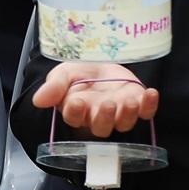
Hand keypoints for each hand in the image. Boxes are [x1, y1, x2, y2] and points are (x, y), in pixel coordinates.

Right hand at [31, 61, 158, 136]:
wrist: (100, 63)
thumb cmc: (79, 73)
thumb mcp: (63, 73)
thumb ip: (53, 87)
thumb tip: (38, 101)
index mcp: (77, 111)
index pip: (74, 117)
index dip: (76, 112)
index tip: (77, 101)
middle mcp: (98, 117)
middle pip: (101, 126)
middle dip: (105, 117)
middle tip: (107, 104)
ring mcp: (119, 113)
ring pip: (123, 123)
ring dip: (128, 114)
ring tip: (130, 101)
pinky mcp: (137, 105)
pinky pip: (146, 112)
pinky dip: (150, 106)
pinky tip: (151, 93)